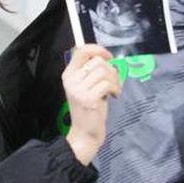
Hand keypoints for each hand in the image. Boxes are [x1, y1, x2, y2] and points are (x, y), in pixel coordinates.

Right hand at [61, 45, 119, 164]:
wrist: (85, 133)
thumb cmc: (89, 109)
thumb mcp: (86, 86)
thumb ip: (91, 71)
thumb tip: (105, 57)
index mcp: (68, 74)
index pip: (81, 51)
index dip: (97, 49)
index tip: (108, 56)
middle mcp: (71, 80)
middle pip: (97, 61)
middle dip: (111, 70)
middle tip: (113, 82)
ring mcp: (78, 90)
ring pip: (104, 72)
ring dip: (114, 80)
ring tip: (113, 90)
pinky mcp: (88, 99)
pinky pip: (107, 84)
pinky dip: (115, 88)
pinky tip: (113, 95)